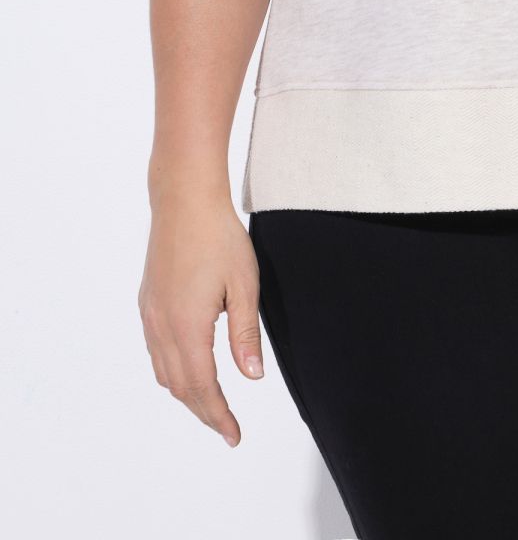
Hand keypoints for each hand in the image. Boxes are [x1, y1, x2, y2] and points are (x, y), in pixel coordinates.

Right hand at [138, 190, 264, 446]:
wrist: (184, 200)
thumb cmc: (220, 236)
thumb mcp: (244, 284)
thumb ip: (245, 333)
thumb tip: (252, 378)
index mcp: (188, 326)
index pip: (202, 387)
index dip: (218, 416)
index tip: (234, 436)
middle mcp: (162, 326)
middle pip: (180, 387)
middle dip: (204, 411)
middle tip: (227, 427)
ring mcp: (150, 314)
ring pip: (164, 372)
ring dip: (187, 393)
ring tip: (212, 403)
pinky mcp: (147, 302)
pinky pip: (156, 351)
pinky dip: (173, 370)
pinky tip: (189, 367)